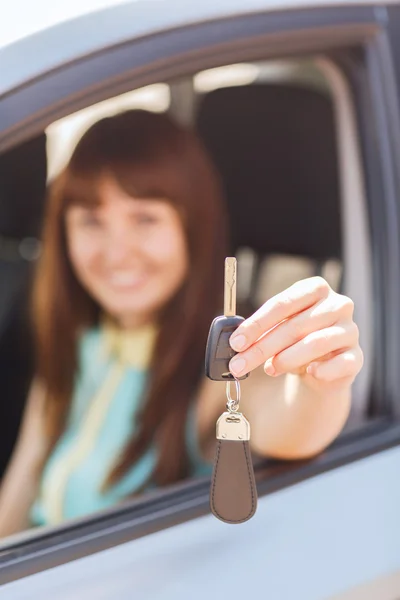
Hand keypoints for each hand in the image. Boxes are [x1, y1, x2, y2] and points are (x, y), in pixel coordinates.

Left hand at [228, 277, 362, 386]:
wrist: (320, 368)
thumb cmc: (295, 341)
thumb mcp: (277, 330)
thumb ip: (261, 332)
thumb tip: (236, 343)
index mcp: (315, 289)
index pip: (283, 303)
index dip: (256, 324)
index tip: (235, 342)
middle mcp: (337, 304)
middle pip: (295, 325)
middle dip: (262, 347)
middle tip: (239, 365)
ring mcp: (350, 330)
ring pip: (315, 343)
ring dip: (286, 359)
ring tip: (268, 370)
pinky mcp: (356, 356)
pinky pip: (339, 363)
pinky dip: (321, 370)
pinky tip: (309, 373)